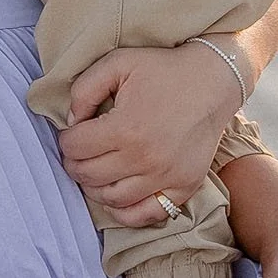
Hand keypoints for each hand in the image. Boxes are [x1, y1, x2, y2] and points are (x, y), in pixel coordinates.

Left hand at [56, 43, 241, 223]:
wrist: (212, 82)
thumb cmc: (163, 70)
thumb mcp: (118, 62)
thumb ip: (84, 89)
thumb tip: (71, 121)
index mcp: (125, 128)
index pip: (75, 148)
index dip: (66, 140)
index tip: (71, 134)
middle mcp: (144, 159)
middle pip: (89, 175)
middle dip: (74, 164)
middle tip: (78, 153)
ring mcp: (165, 178)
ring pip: (112, 199)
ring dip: (94, 187)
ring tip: (94, 171)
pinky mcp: (182, 188)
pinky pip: (146, 215)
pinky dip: (125, 212)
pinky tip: (116, 196)